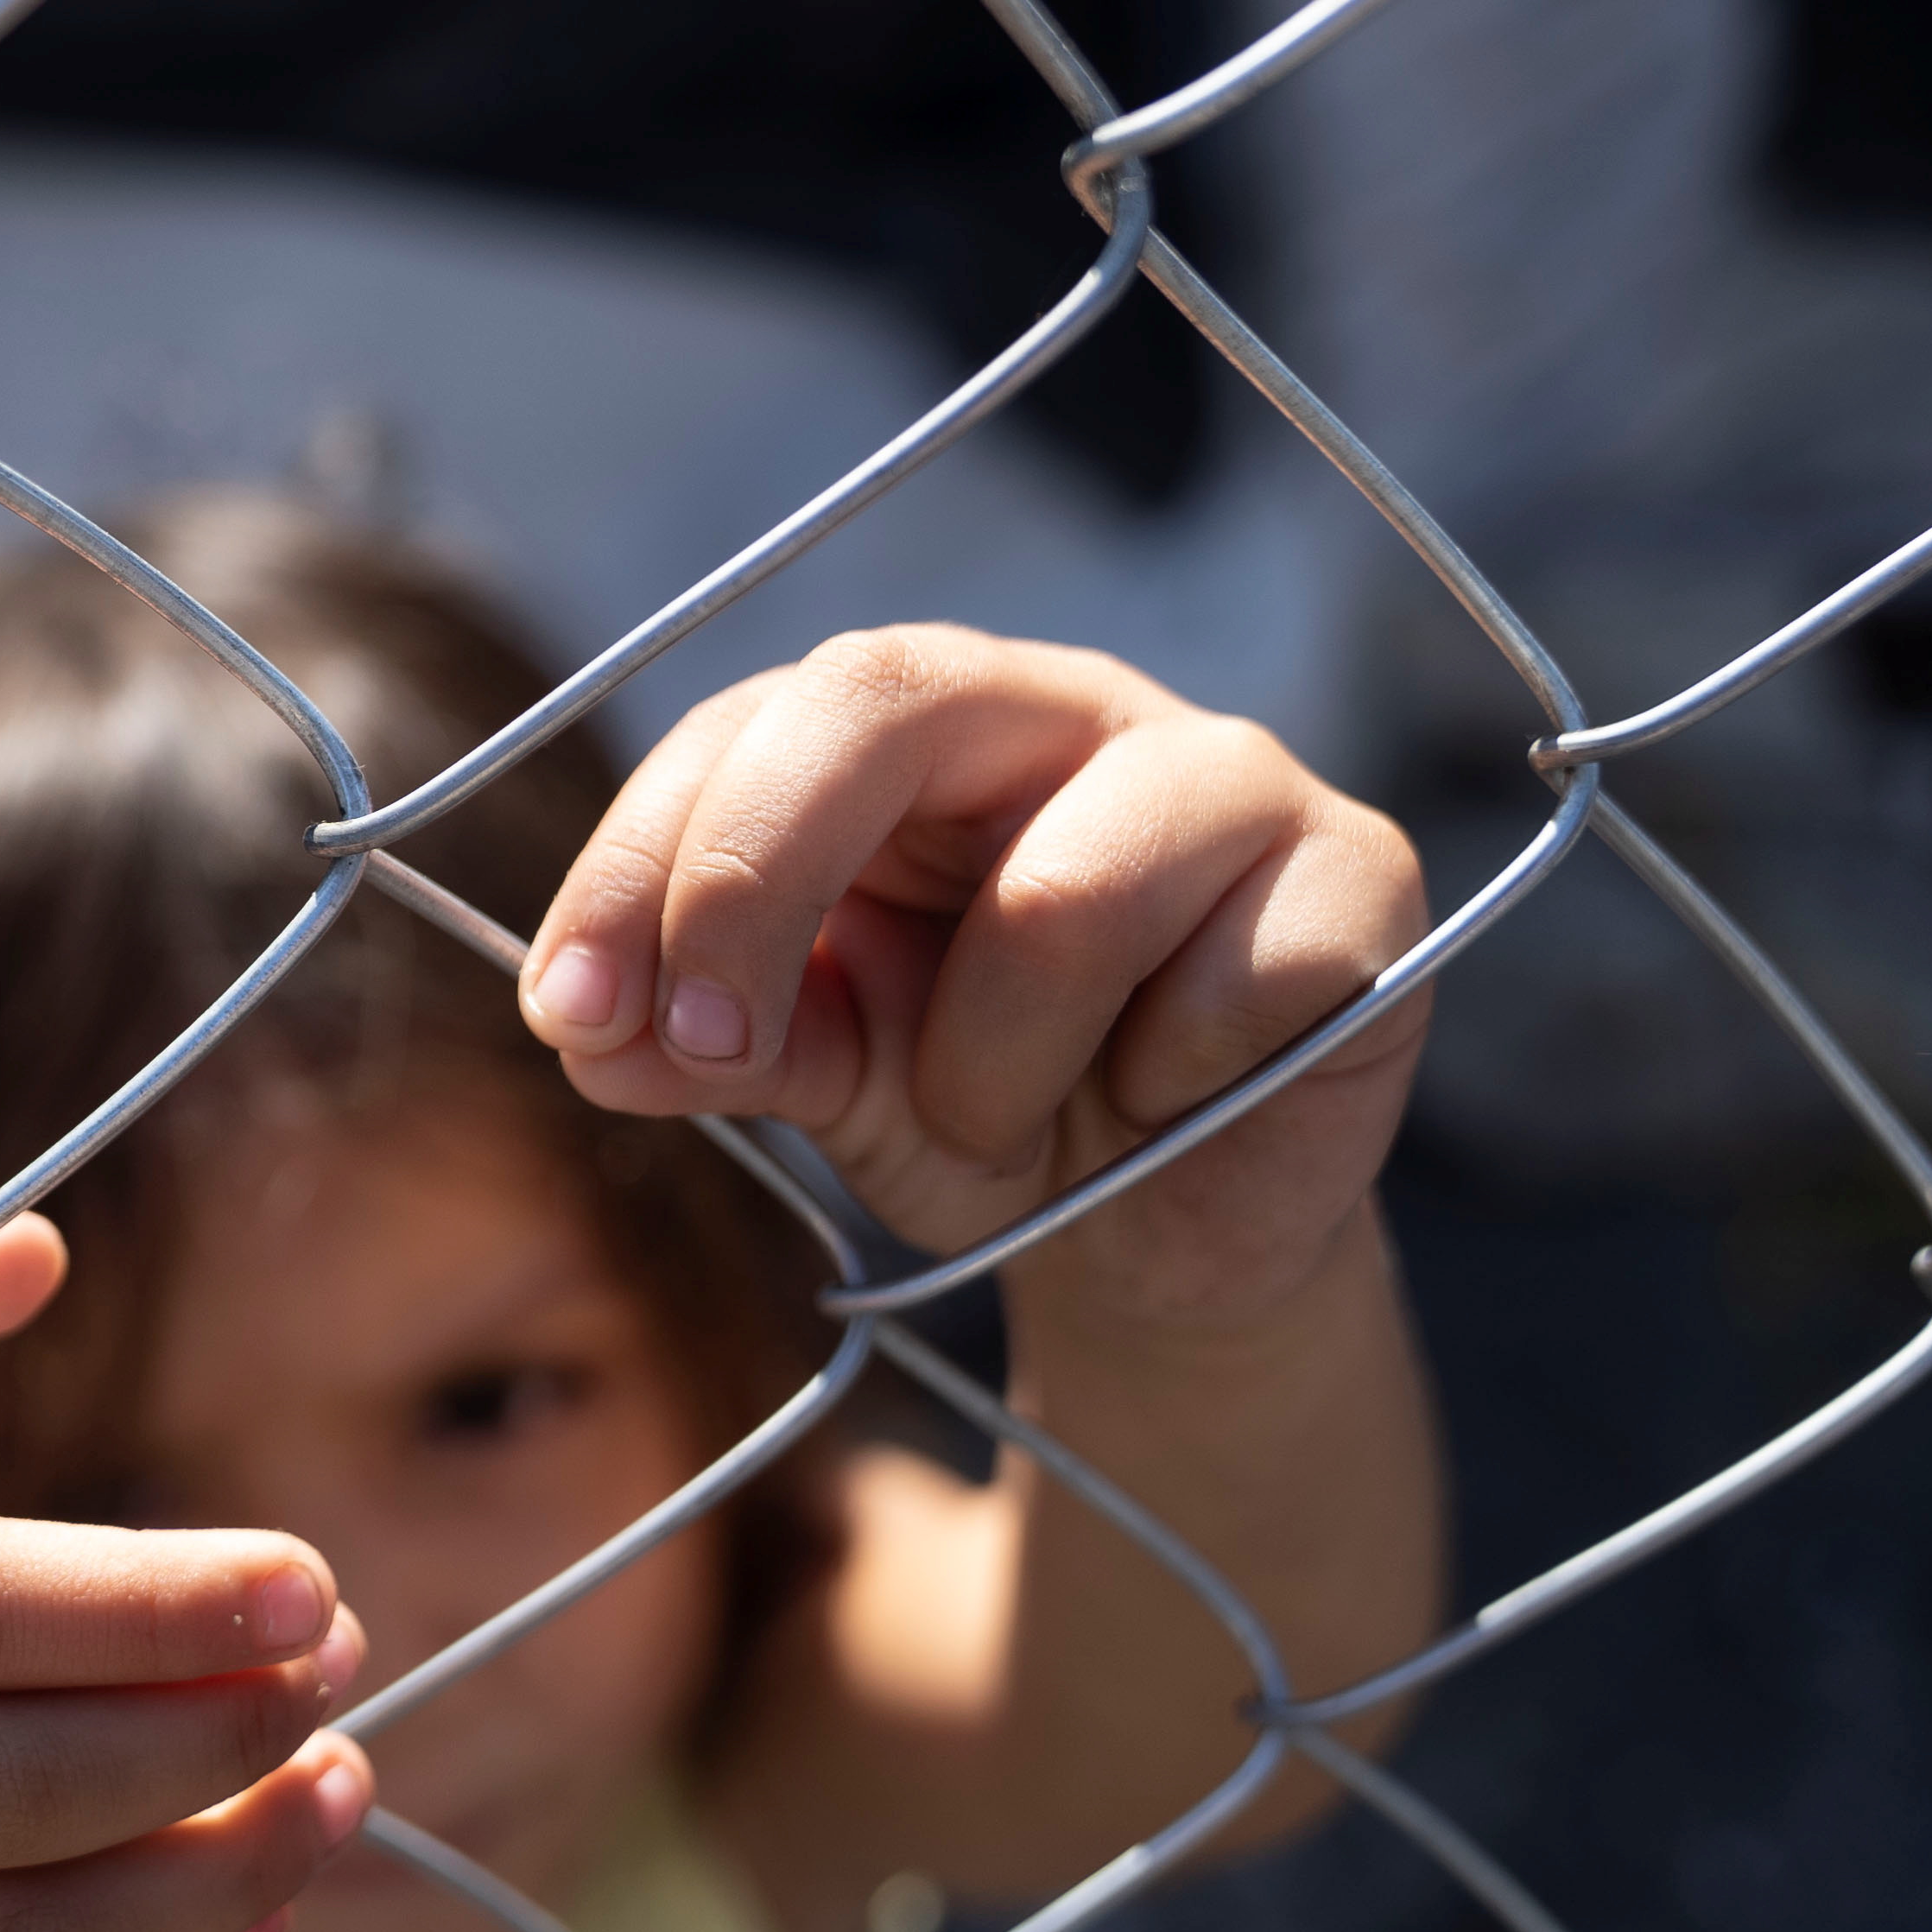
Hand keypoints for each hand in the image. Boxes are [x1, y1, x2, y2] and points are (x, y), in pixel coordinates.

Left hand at [514, 630, 1425, 1322]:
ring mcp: (1227, 774)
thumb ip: (715, 1038)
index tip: (572, 1015)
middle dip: (753, 883)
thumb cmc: (993, 1106)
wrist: (1174, 1232)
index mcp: (917, 722)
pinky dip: (1162, 1092)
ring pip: (1061, 895)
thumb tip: (588, 1032)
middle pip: (882, 699)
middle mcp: (1066, 706)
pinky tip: (1168, 1107)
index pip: (752, 722)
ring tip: (1005, 1124)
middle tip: (706, 1051)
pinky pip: (1225, 990)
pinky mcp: (1358, 875)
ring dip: (985, 1069)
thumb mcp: (828, 1075)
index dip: (645, 860)